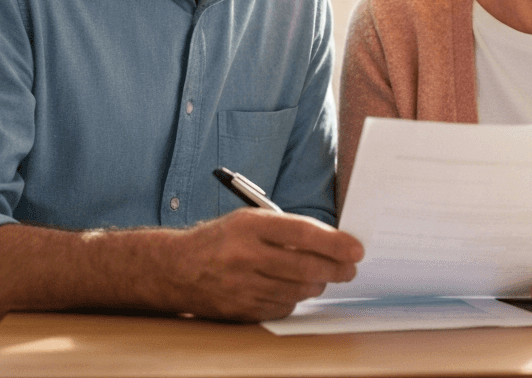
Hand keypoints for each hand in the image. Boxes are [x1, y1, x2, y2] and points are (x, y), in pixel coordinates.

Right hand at [150, 209, 363, 321]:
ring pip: (298, 291)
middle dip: (336, 269)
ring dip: (317, 285)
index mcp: (249, 226)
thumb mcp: (248, 222)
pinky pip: (283, 308)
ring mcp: (242, 286)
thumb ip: (286, 230)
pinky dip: (294, 299)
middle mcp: (244, 255)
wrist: (175, 269)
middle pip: (305, 267)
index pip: (302, 233)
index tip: (356, 249)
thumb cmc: (220, 241)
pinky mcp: (241, 310)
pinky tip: (291, 289)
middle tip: (349, 269)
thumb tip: (332, 243)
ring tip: (321, 277)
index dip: (334, 242)